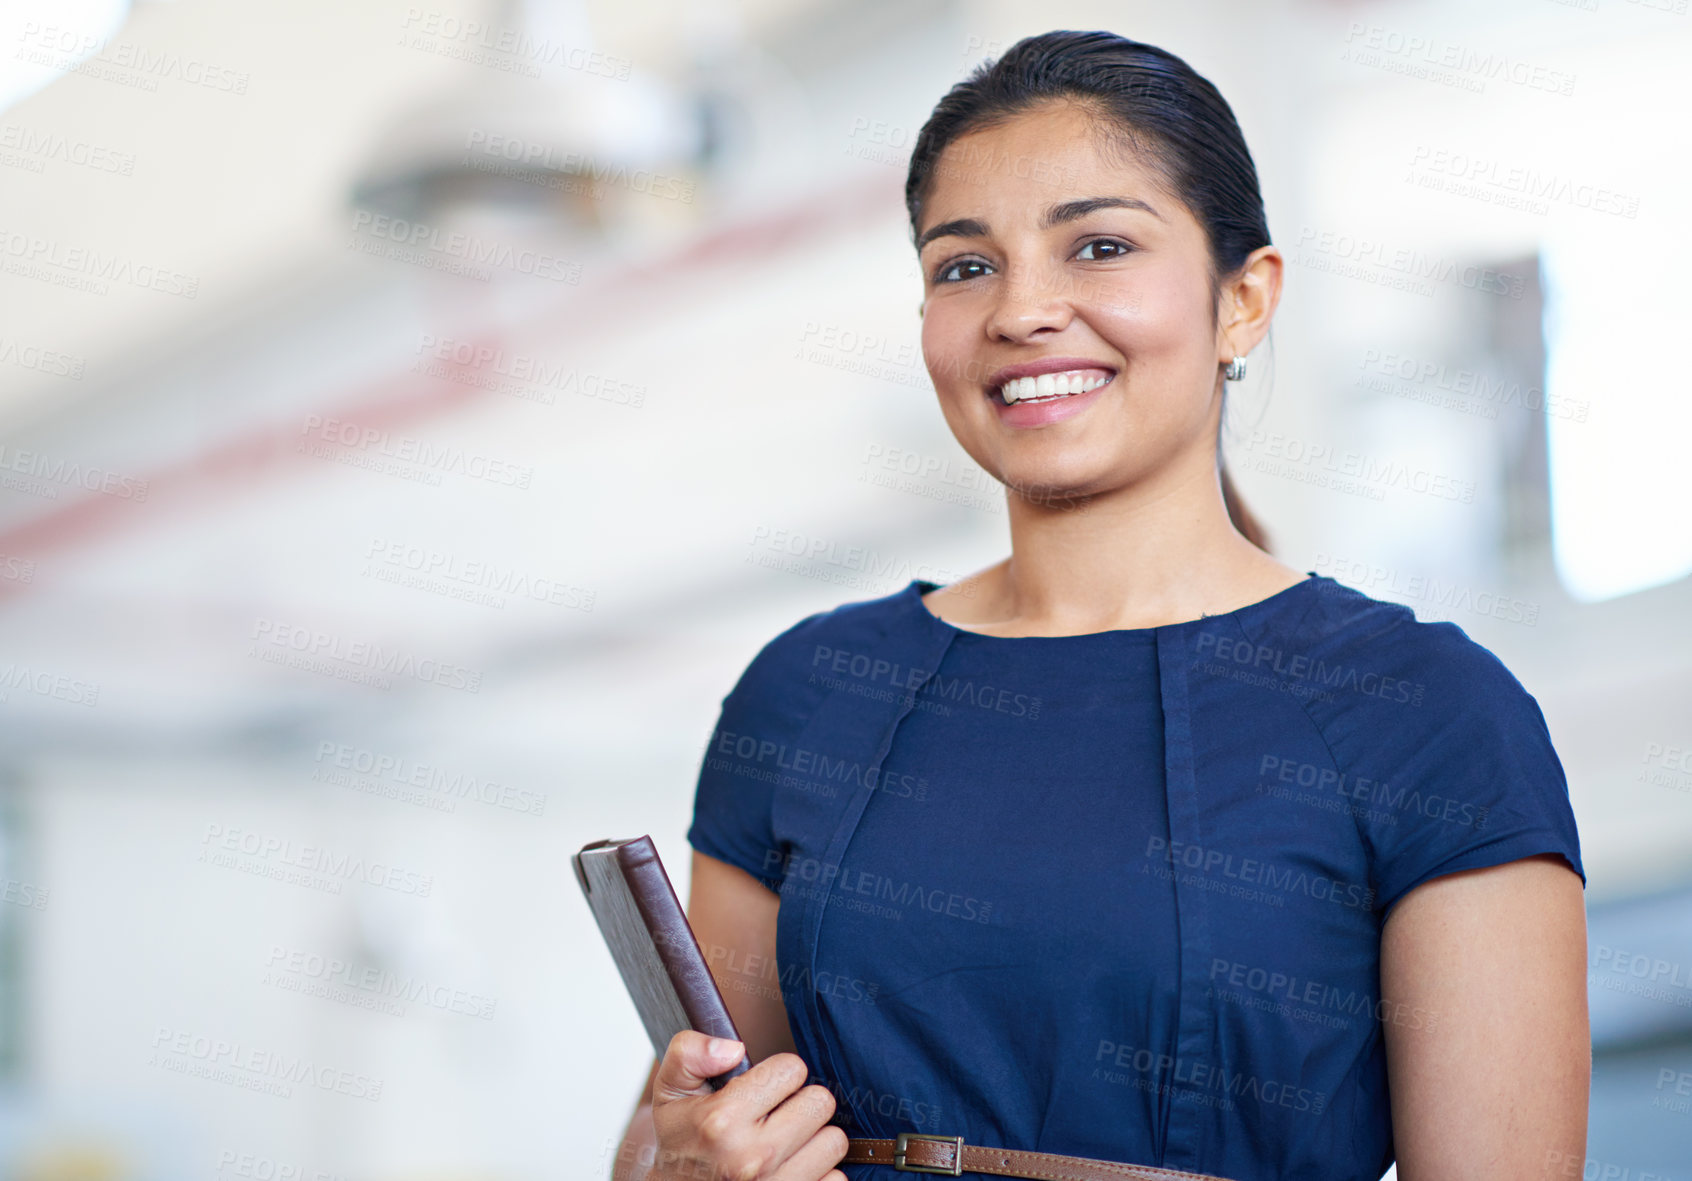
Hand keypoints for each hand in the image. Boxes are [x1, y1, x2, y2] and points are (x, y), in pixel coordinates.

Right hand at [649, 1031, 848, 1180]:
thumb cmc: (677, 1140)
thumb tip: (735, 1048)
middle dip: (801, 1102)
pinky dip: (820, 1171)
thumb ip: (691, 1052)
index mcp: (722, 1119)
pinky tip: (793, 1166)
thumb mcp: (669, 1089)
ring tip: (786, 1140)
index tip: (763, 1088)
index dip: (779, 1073)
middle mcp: (752, 1156)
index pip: (792, 1069)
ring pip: (833, 1141)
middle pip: (820, 1103)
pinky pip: (836, 1178)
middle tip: (777, 1113)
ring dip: (813, 1138)